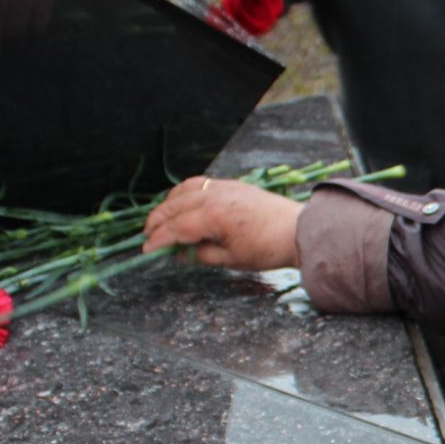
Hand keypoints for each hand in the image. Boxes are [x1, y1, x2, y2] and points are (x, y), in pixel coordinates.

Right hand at [142, 177, 302, 268]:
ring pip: (183, 190)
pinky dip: (183, 193)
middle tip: (148, 237)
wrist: (298, 230)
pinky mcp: (231, 184)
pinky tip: (181, 204)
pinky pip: (198, 184)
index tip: (146, 251)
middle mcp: (214, 196)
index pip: (176, 227)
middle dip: (157, 222)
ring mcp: (222, 186)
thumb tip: (179, 253)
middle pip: (174, 206)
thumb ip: (200, 255)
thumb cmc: (267, 249)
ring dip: (167, 205)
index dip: (158, 240)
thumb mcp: (231, 260)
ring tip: (161, 221)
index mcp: (213, 216)